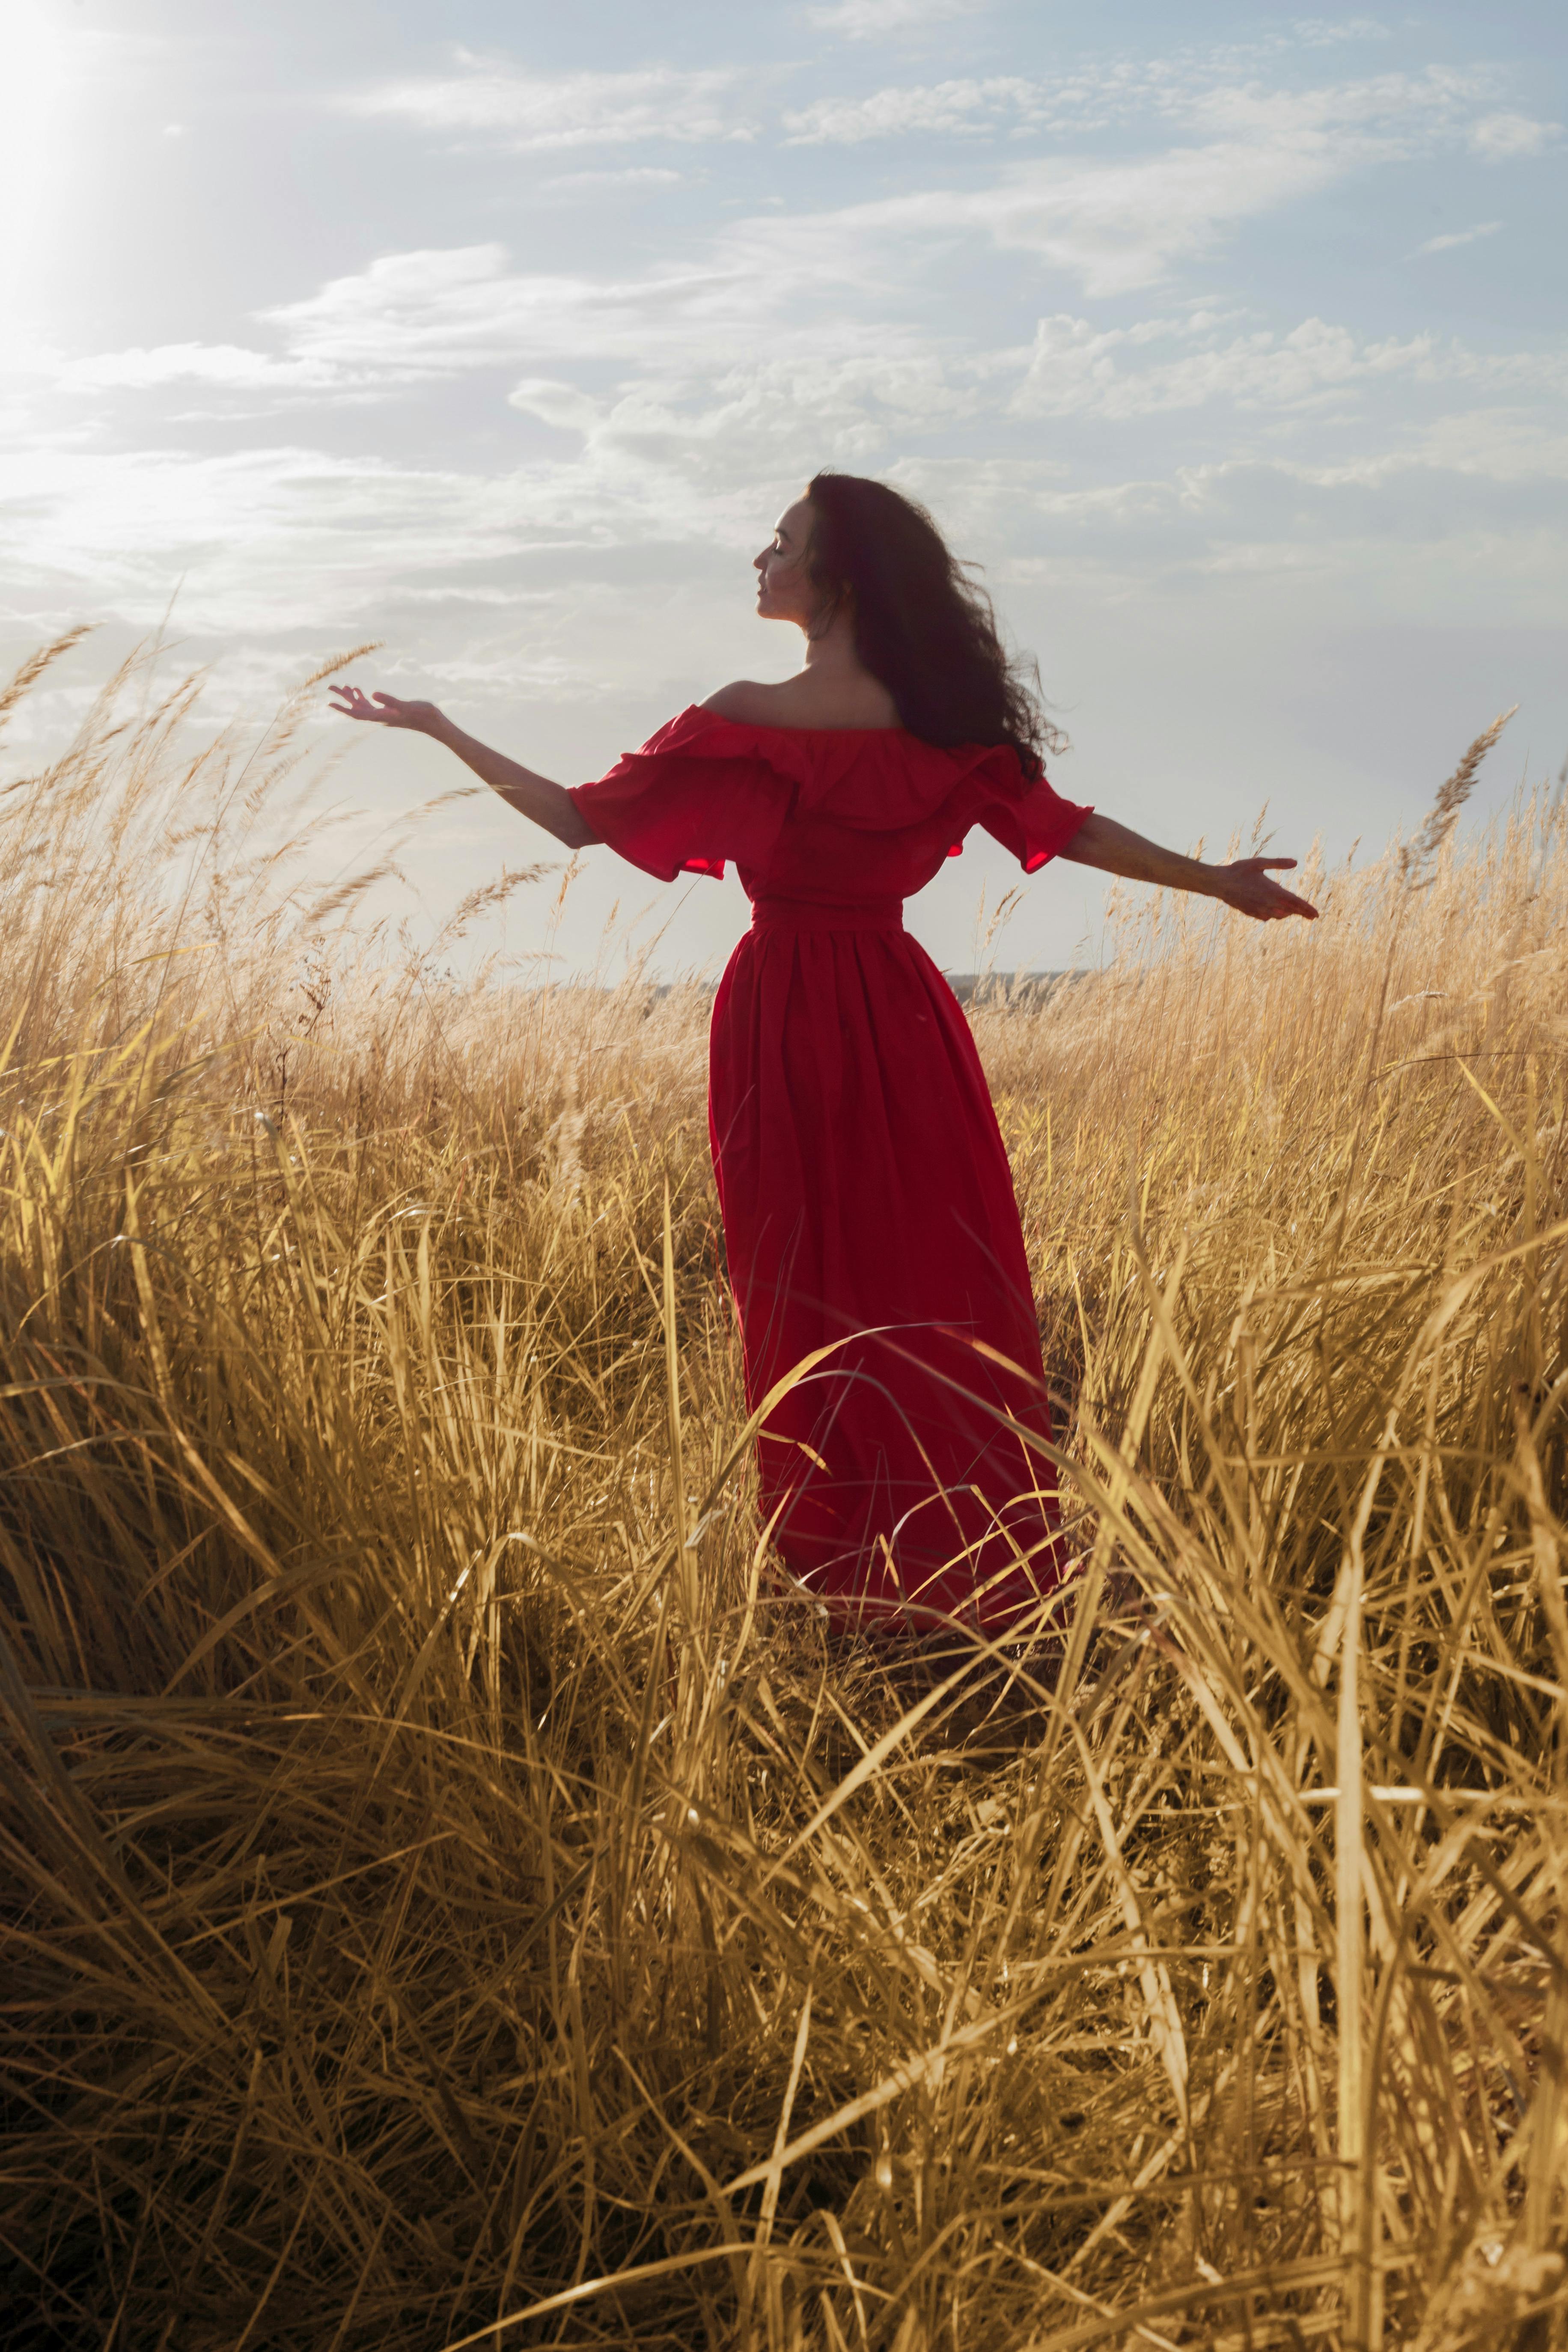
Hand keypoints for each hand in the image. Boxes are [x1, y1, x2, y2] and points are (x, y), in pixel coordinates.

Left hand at [329, 684, 443, 733]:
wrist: (434, 723)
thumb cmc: (422, 714)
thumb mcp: (405, 706)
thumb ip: (389, 700)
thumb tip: (373, 694)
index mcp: (380, 716)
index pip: (357, 713)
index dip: (342, 709)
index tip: (329, 703)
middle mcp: (379, 717)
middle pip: (355, 708)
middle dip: (342, 698)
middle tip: (330, 687)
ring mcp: (383, 714)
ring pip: (361, 705)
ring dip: (351, 697)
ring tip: (341, 686)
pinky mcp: (389, 711)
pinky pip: (370, 704)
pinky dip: (362, 696)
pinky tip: (358, 689)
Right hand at [1213, 857, 1317, 922]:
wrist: (1219, 883)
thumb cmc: (1239, 870)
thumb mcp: (1259, 863)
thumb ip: (1278, 863)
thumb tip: (1295, 863)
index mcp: (1273, 891)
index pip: (1295, 903)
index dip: (1307, 909)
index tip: (1316, 915)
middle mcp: (1268, 903)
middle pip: (1290, 911)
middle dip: (1302, 913)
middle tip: (1312, 916)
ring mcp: (1259, 910)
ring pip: (1279, 916)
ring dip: (1287, 913)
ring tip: (1293, 911)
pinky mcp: (1251, 913)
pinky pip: (1266, 917)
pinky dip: (1273, 914)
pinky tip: (1274, 911)